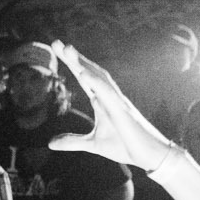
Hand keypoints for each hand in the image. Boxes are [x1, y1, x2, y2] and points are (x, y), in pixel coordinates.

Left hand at [45, 42, 178, 172]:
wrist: (150, 156)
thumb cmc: (126, 146)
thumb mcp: (93, 144)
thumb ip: (72, 141)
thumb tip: (50, 143)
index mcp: (101, 101)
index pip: (84, 78)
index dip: (72, 64)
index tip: (57, 49)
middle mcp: (108, 97)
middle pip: (89, 72)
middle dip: (74, 58)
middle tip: (57, 43)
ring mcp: (117, 102)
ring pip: (99, 77)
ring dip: (83, 63)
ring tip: (67, 50)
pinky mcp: (123, 111)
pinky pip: (108, 93)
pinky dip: (95, 82)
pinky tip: (83, 73)